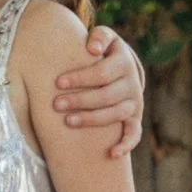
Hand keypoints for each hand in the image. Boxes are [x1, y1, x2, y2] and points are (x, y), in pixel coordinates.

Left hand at [51, 25, 145, 158]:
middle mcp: (132, 83)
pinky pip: (134, 134)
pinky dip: (126, 145)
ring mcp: (135, 102)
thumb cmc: (102, 51)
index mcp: (124, 62)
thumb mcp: (104, 37)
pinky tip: (112, 154)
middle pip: (107, 95)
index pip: (102, 72)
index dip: (80, 78)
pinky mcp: (135, 118)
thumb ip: (99, 37)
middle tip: (56, 104)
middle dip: (80, 100)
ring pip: (116, 114)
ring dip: (93, 119)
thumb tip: (92, 48)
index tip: (58, 82)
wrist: (121, 65)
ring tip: (68, 121)